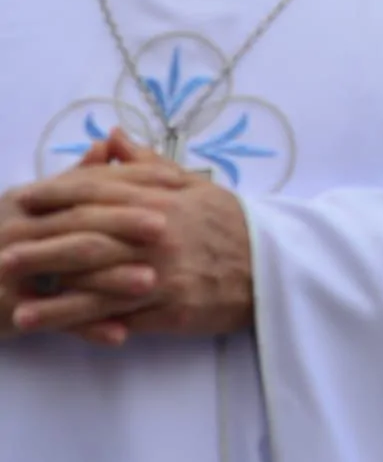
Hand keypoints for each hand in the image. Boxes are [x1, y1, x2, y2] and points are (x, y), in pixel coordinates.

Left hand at [6, 134, 252, 340]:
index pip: (101, 190)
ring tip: (9, 296)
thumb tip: (112, 137)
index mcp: (163, 199)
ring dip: (47, 289)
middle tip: (0, 250)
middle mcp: (158, 233)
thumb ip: (150, 165)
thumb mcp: (197, 185)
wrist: (277, 269)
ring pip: (94, 279)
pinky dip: (75, 320)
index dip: (57, 194)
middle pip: (88, 235)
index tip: (24, 198)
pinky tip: (44, 323)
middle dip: (40, 243)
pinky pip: (114, 314)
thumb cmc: (232, 226)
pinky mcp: (168, 308)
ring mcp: (161, 272)